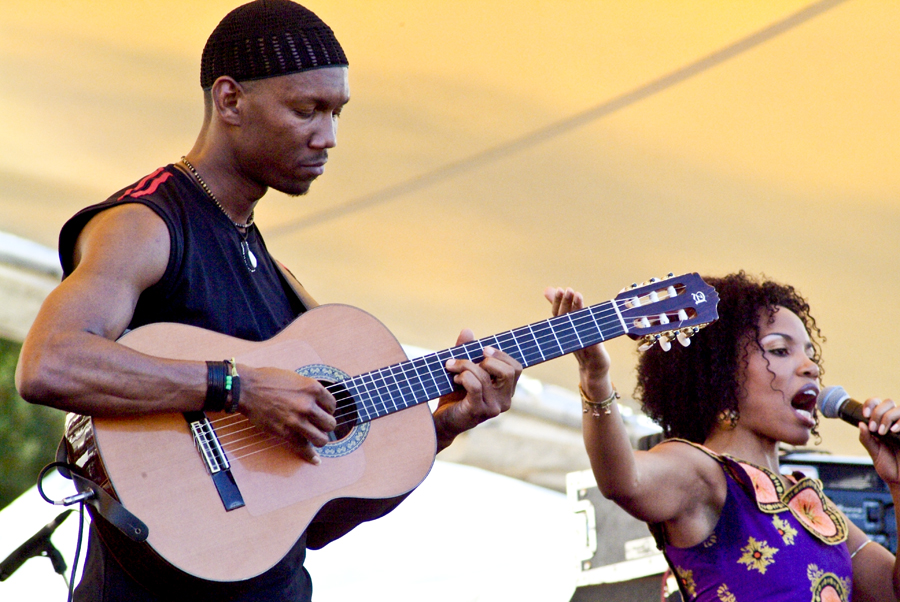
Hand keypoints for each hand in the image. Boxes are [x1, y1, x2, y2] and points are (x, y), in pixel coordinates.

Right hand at [238, 366, 336, 464]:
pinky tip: (315, 460)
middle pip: (330, 424)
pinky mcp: (285, 432)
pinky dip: (310, 456)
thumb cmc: (268, 380)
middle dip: (325, 426)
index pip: (332, 405)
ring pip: (321, 439)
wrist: (246, 388)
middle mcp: (308, 404)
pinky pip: (304, 448)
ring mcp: (297, 420)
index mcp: (313, 388)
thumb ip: (309, 391)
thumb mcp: (296, 378)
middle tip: (318, 425)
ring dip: (319, 439)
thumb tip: (319, 402)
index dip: (327, 410)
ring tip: (314, 437)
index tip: (322, 412)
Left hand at [432, 329, 521, 450]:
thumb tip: (468, 331)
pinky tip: (455, 378)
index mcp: (506, 391)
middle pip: (509, 371)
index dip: (502, 355)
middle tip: (470, 359)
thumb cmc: (455, 396)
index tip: (484, 349)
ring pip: (485, 375)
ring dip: (465, 365)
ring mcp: (493, 408)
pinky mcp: (478, 411)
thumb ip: (467, 351)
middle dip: (488, 360)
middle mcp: (504, 401)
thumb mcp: (463, 370)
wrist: (442, 421)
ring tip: (452, 367)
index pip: (516, 368)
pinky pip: (475, 385)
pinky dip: (463, 376)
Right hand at [544, 287, 611, 386]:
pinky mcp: (593, 348)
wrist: (592, 368)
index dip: (557, 302)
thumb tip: (547, 290)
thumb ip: (562, 306)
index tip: (559, 289)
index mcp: (566, 328)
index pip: (558, 313)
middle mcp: (571, 335)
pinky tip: (589, 314)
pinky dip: (589, 325)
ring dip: (577, 309)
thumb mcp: (573, 323)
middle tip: (568, 290)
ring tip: (578, 295)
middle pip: (564, 317)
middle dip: (566, 303)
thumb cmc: (583, 343)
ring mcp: (581, 342)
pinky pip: (590, 336)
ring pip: (575, 324)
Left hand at [859, 397, 899, 484]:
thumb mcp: (873, 452)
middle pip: (888, 402)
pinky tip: (894, 430)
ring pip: (898, 408)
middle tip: (873, 428)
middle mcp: (894, 423)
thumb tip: (860, 424)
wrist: (899, 480)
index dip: (870, 404)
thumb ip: (866, 439)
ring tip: (882, 432)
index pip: (876, 404)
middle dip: (878, 412)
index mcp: (881, 424)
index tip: (864, 415)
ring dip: (887, 417)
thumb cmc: (888, 466)